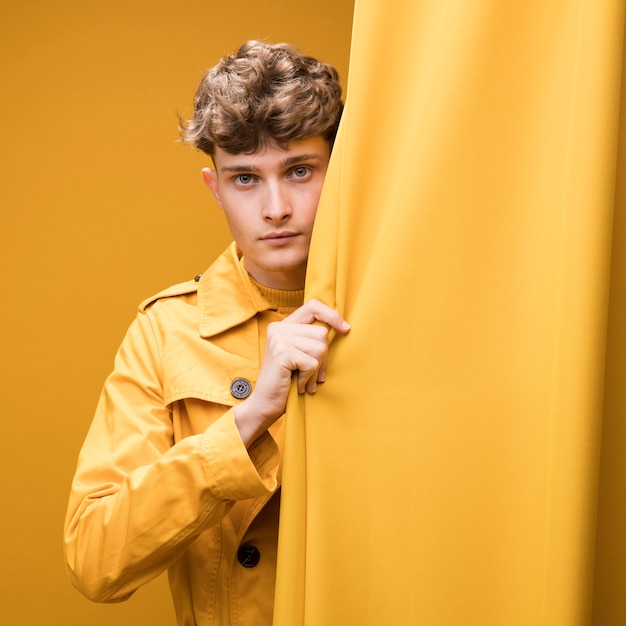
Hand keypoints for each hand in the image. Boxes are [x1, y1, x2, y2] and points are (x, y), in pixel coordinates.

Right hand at [234, 299, 349, 445]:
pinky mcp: (281, 353)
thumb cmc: (286, 382)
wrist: (264, 404)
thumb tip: (343, 328)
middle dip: (323, 357)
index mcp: (283, 326)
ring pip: (319, 348)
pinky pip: (312, 362)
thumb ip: (312, 340)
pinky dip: (309, 378)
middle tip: (312, 374)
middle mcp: (278, 328)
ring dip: (316, 370)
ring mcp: (278, 339)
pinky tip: (298, 385)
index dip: (332, 315)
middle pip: (321, 332)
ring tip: (304, 380)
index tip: (345, 329)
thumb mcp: (300, 355)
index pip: (313, 306)